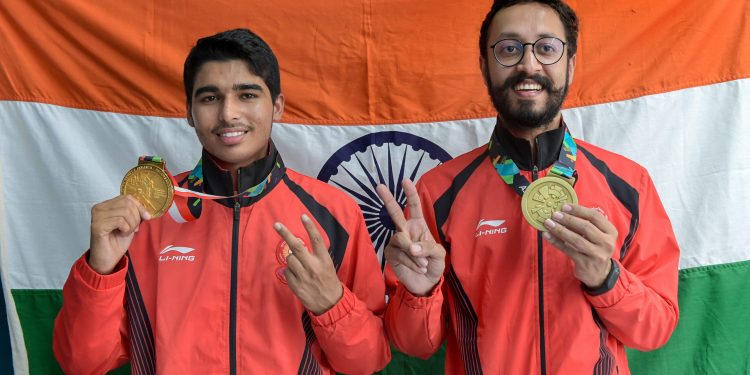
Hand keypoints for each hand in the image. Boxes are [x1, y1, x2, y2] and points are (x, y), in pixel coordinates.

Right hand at [89, 195, 150, 274]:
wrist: (108, 258)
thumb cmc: (117, 241)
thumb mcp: (130, 223)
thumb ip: (136, 213)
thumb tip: (147, 211)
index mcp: (106, 205)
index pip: (127, 198)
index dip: (140, 207)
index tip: (147, 217)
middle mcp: (99, 208)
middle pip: (127, 203)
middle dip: (136, 217)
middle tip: (133, 229)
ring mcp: (97, 216)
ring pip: (125, 212)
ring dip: (131, 225)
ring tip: (126, 232)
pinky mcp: (97, 225)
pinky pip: (120, 221)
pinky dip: (126, 229)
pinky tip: (121, 234)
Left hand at [273, 214, 343, 314]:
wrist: (330, 303)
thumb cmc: (329, 281)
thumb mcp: (327, 265)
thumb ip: (315, 256)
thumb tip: (297, 248)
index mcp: (323, 259)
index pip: (316, 239)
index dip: (310, 226)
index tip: (302, 216)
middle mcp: (313, 266)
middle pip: (297, 246)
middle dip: (286, 233)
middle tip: (277, 224)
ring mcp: (304, 276)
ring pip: (289, 259)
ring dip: (291, 259)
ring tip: (299, 266)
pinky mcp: (296, 286)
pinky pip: (287, 273)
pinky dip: (289, 272)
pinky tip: (297, 277)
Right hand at [376, 179, 444, 295]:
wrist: (426, 284)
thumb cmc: (433, 265)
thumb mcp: (438, 255)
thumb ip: (428, 247)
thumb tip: (411, 247)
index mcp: (418, 226)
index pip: (413, 207)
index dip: (410, 193)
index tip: (405, 181)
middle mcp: (405, 230)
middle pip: (395, 213)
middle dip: (388, 199)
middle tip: (380, 186)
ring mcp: (397, 242)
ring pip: (400, 240)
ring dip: (414, 254)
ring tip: (423, 264)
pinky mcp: (391, 254)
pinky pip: (398, 254)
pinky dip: (410, 262)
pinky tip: (417, 268)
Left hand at [542, 204, 617, 287]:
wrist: (599, 274)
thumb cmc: (595, 248)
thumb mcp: (597, 236)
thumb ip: (586, 224)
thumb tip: (563, 210)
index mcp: (610, 231)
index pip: (595, 216)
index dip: (579, 210)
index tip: (564, 206)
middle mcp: (606, 242)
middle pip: (586, 227)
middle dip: (568, 219)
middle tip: (554, 214)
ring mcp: (597, 254)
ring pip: (576, 239)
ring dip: (560, 230)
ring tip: (548, 223)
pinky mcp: (586, 263)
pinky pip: (568, 250)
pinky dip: (556, 242)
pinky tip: (547, 235)